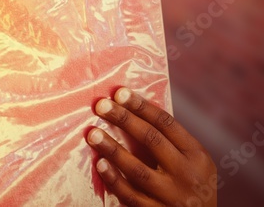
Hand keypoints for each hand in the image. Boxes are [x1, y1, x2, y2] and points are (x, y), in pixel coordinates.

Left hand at [88, 86, 216, 206]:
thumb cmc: (190, 185)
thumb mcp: (192, 162)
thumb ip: (169, 141)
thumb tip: (130, 109)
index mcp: (197, 156)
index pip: (166, 124)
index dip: (141, 106)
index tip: (119, 92)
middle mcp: (188, 175)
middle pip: (152, 140)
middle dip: (124, 119)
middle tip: (100, 105)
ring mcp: (173, 197)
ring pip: (138, 170)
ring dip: (112, 149)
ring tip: (92, 134)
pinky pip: (131, 195)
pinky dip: (114, 179)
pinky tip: (100, 164)